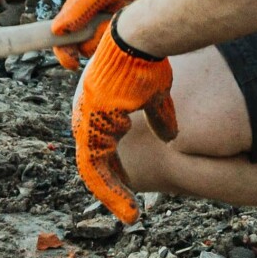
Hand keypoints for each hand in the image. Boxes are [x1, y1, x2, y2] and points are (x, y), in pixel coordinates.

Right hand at [51, 0, 175, 68]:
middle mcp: (88, 15)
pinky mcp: (119, 27)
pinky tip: (128, 23)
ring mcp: (103, 22)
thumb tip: (56, 29)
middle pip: (79, 43)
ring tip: (120, 18)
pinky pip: (113, 42)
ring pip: (96, 44)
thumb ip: (80, 9)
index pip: (60, 32)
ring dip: (106, 37)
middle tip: (105, 37)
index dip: (63, 50)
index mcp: (77, 3)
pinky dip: (120, 37)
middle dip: (90, 44)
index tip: (73, 63)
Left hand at [70, 22, 175, 222]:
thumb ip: (159, 117)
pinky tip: (125, 203)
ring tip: (130, 214)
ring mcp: (85, 122)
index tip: (130, 188)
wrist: (137, 43)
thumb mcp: (155, 96)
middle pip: (96, 161)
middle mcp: (88, 117)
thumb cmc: (144, 63)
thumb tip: (171, 137)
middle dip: (113, 188)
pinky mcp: (87, 126)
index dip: (117, 171)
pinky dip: (108, 189)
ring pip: (94, 170)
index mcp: (101, 110)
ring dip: (112, 194)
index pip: (104, 148)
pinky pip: (93, 167)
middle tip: (129, 211)